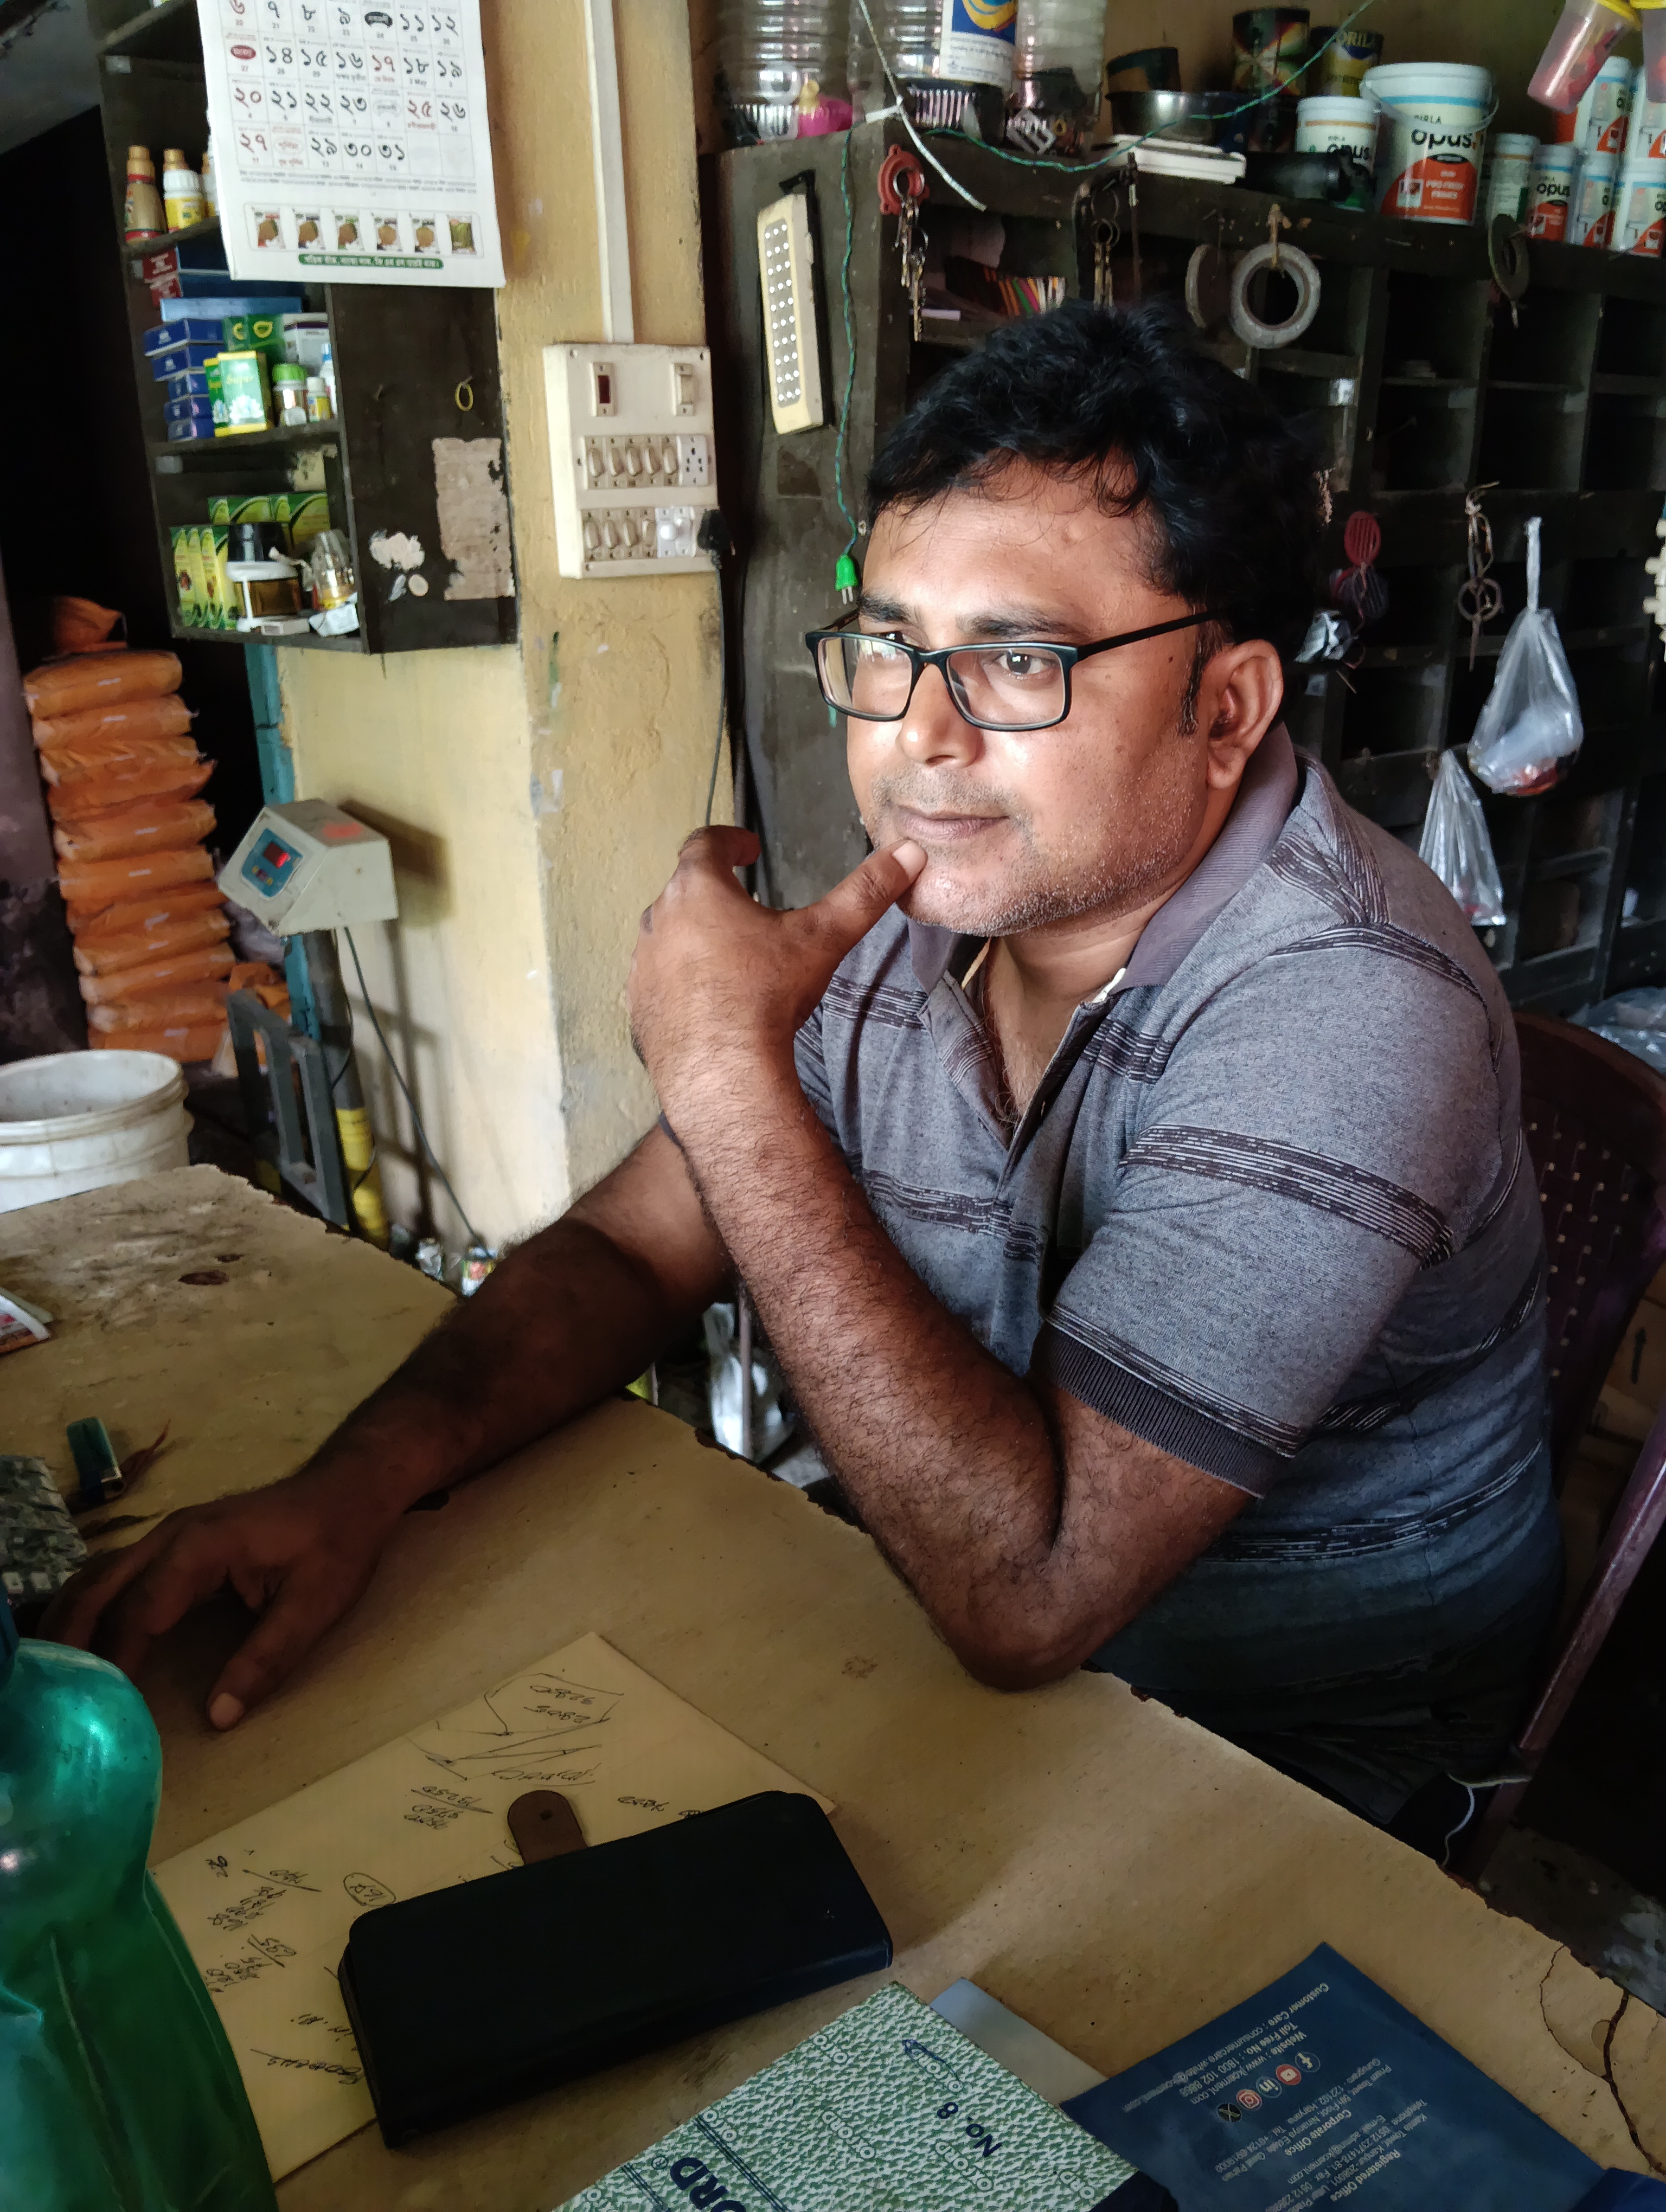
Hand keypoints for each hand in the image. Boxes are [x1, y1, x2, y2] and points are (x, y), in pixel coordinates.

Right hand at [38, 1468, 392, 1727]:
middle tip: (56, 1696)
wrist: (352, 1487)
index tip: (100, 1708)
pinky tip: (84, 1641)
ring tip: (55, 1675)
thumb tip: (219, 1716)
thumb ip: (267, 1659)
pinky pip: (118, 1574)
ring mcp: (169, 1534)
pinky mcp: (176, 1544)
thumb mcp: (315, 1605)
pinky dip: (93, 1606)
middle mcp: (171, 1535)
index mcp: (200, 1547)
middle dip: (70, 1639)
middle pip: (98, 1587)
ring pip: (99, 1576)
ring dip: (72, 1620)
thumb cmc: (339, 1542)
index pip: (140, 1611)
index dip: (116, 1662)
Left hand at [628, 826, 923, 1125]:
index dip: (730, 841)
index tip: (748, 849)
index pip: (705, 843)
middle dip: (715, 893)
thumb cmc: (768, 996)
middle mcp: (659, 919)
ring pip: (668, 936)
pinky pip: (657, 980)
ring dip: (693, 937)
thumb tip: (909, 853)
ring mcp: (642, 964)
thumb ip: (865, 893)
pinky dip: (679, 981)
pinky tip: (706, 1000)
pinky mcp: (636, 1005)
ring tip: (728, 955)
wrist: (721, 1073)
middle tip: (745, 907)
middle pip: (685, 890)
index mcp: (698, 889)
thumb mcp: (823, 938)